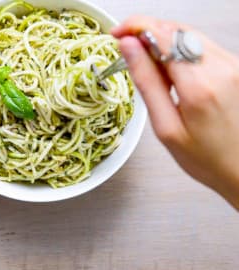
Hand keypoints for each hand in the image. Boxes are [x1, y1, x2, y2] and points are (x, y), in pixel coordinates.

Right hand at [112, 16, 238, 207]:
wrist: (238, 166)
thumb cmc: (203, 156)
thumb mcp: (164, 125)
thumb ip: (146, 81)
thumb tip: (128, 47)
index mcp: (200, 85)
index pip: (164, 35)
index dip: (136, 27)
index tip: (118, 32)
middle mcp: (221, 68)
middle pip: (176, 29)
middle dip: (147, 33)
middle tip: (127, 50)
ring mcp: (231, 64)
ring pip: (187, 34)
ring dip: (161, 42)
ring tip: (149, 67)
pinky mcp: (232, 65)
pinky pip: (198, 45)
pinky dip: (177, 50)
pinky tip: (169, 70)